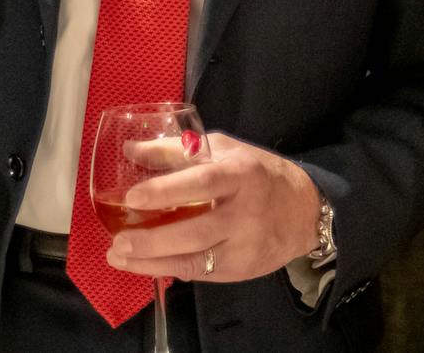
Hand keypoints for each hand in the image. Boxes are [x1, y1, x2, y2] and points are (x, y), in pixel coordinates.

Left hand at [105, 132, 320, 282]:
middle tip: (118, 240)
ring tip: (118, 256)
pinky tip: (143, 266)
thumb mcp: (223, 149)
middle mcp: (244, 212)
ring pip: (196, 259)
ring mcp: (244, 245)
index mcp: (241, 174)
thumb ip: (178, 151)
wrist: (305, 210)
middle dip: (153, 239)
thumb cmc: (257, 173)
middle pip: (196, 230)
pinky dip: (169, 271)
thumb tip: (131, 150)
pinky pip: (201, 273)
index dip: (167, 190)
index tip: (133, 196)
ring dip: (153, 261)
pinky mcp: (242, 269)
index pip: (202, 182)